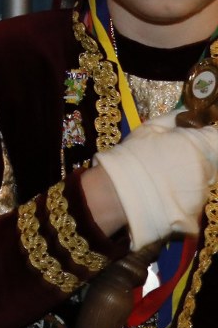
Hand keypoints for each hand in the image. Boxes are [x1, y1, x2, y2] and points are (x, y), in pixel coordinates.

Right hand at [93, 112, 217, 248]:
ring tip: (165, 179)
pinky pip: (193, 202)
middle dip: (199, 159)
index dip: (209, 137)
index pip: (216, 137)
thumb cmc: (132, 155)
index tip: (199, 137)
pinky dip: (183, 198)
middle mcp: (207, 170)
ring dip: (190, 179)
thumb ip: (173, 119)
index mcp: (198, 146)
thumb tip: (186, 113)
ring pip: (202, 182)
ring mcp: (203, 194)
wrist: (119, 192)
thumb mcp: (149, 128)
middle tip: (174, 160)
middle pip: (212, 162)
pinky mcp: (196, 215)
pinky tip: (164, 196)